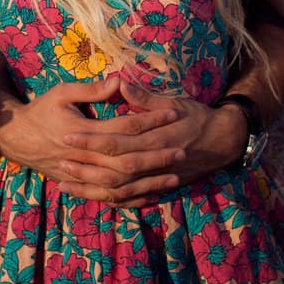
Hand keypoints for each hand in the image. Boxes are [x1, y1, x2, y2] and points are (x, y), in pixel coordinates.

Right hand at [0, 77, 186, 204]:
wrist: (17, 138)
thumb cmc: (41, 111)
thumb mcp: (63, 93)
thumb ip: (92, 89)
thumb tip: (119, 79)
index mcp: (84, 132)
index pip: (125, 127)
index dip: (150, 120)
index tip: (172, 112)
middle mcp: (86, 157)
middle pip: (128, 160)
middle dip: (156, 156)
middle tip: (182, 150)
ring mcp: (84, 174)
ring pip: (122, 184)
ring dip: (148, 181)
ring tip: (174, 176)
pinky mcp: (82, 184)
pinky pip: (110, 197)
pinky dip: (132, 199)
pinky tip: (152, 196)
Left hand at [61, 82, 252, 207]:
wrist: (223, 140)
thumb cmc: (197, 116)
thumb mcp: (173, 101)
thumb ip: (144, 97)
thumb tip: (120, 82)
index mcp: (155, 137)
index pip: (115, 140)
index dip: (90, 140)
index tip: (66, 135)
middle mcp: (154, 162)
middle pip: (113, 169)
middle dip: (85, 166)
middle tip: (59, 161)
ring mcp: (156, 179)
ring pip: (119, 190)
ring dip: (91, 188)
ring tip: (65, 183)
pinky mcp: (158, 188)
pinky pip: (130, 200)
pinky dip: (109, 201)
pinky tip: (90, 197)